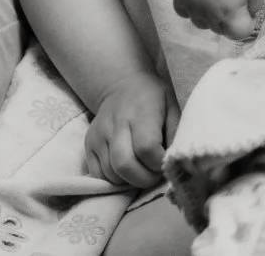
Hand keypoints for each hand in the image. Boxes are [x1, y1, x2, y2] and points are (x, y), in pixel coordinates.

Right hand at [82, 70, 176, 189]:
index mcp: (140, 113)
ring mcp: (99, 135)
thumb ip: (175, 133)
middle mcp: (116, 124)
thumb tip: (175, 160)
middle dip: (144, 179)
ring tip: (142, 171)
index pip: (146, 148)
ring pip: (111, 173)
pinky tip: (127, 171)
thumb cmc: (153, 98)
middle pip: (125, 165)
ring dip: (130, 181)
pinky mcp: (88, 144)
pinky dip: (114, 180)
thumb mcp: (171, 106)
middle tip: (154, 175)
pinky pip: (98, 174)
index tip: (164, 164)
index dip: (157, 164)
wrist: (121, 84)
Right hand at [172, 0, 264, 40]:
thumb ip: (255, 4)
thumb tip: (250, 13)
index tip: (249, 10)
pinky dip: (191, 9)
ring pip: (200, 24)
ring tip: (217, 0)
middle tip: (234, 1)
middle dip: (229, 20)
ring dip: (210, 17)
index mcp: (230, 14)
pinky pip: (183, 12)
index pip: (240, 34)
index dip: (248, 22)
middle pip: (220, 30)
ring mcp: (192, 6)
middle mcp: (209, 15)